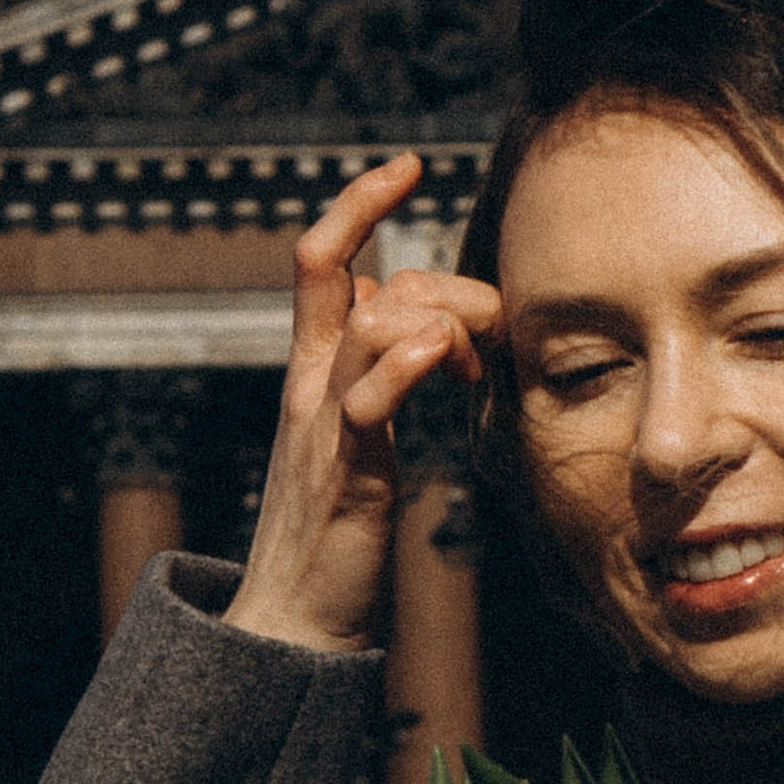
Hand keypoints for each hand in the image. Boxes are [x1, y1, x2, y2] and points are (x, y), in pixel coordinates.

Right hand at [226, 154, 503, 654]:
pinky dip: (406, 366)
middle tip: (487, 328)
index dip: (358, 201)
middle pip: (338, 269)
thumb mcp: (356, 431)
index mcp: (312, 369)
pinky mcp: (346, 472)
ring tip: (469, 367)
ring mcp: (321, 424)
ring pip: (363, 322)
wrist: (295, 619)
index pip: (321, 256)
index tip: (407, 164)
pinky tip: (441, 366)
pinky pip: (366, 399)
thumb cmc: (336, 531)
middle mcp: (308, 383)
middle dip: (427, 273)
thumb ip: (371, 369)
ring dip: (434, 322)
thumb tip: (395, 308)